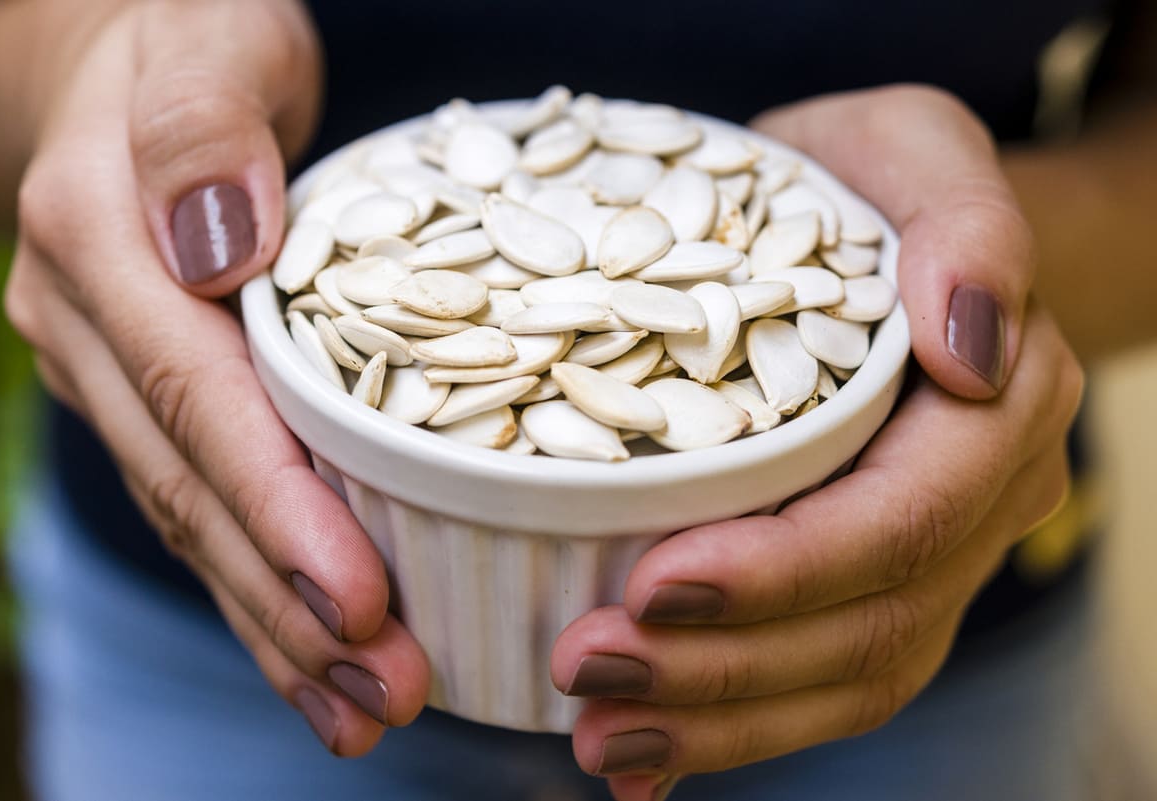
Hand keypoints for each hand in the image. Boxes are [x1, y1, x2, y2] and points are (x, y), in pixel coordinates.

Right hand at [4, 0, 428, 752]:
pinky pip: (200, 504)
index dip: (275, 506)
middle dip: (286, 604)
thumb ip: (203, 131)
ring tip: (360, 711)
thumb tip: (222, 239)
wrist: (123, 63)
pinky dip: (258, 588)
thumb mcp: (210, 42)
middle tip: (384, 693)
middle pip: (192, 490)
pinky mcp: (146, 397)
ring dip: (274, 628)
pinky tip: (315, 659)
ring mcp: (108, 370)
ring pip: (190, 522)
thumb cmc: (189, 36)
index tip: (357, 599)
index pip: (199, 399)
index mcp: (102, 241)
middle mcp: (89, 324)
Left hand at [549, 85, 1083, 799]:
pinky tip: (644, 756)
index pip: (900, 520)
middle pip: (867, 625)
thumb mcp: (911, 150)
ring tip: (601, 738)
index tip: (653, 580)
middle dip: (725, 665)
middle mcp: (976, 503)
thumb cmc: (871, 184)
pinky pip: (819, 683)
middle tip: (588, 668)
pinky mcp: (871, 587)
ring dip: (719, 723)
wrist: (872, 233)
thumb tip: (971, 346)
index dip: (784, 570)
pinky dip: (731, 729)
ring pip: (844, 679)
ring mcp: (930, 559)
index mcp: (994, 409)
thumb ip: (965, 227)